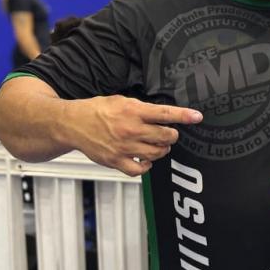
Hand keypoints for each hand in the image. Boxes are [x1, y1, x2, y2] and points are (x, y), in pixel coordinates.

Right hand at [66, 95, 201, 176]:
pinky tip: (145, 160)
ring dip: (163, 150)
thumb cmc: (97, 110)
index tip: (197, 117)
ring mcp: (123, 147)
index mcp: (133, 111)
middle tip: (169, 134)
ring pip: (156, 153)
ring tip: (159, 145)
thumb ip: (142, 108)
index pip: (165, 113)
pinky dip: (146, 166)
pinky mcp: (115, 161)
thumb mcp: (121, 100)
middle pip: (165, 136)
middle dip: (172, 135)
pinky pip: (139, 170)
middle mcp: (130, 129)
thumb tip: (162, 114)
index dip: (184, 115)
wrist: (73, 123)